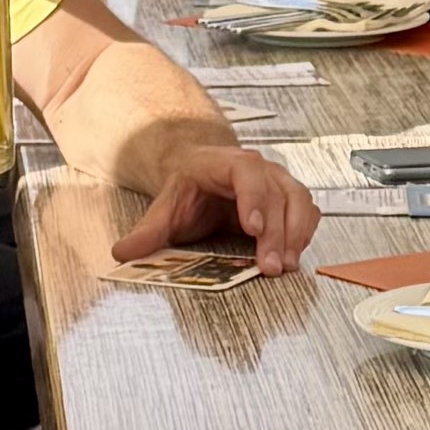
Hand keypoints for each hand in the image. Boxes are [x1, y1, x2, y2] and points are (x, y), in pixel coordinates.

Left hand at [110, 143, 318, 274]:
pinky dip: (304, 233)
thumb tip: (123, 252)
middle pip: (278, 195)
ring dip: (295, 235)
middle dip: (277, 233)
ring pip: (299, 202)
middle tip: (271, 266)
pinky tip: (294, 255)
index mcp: (230, 164)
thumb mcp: (165, 207)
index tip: (253, 229)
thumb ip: (148, 230)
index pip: (248, 176)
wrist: (203, 173)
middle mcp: (261, 169)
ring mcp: (279, 182)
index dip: (254, 201)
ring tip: (286, 265)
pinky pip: (307, 212)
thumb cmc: (189, 188)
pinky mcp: (290, 199)